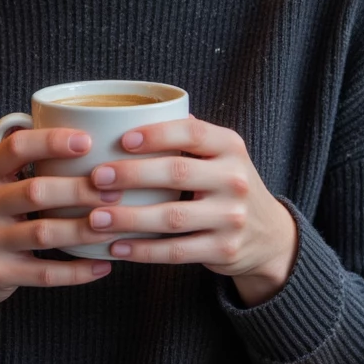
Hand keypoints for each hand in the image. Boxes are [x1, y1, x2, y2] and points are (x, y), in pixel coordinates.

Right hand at [0, 126, 124, 363]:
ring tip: (116, 226)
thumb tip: (70, 120)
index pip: (17, 147)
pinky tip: (102, 264)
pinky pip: (45, 273)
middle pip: (37, 191)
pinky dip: (77, 271)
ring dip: (85, 229)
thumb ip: (20, 158)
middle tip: (115, 190)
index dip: (53, 141)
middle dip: (80, 190)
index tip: (88, 141)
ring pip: (44, 233)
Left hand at [85, 116, 299, 305]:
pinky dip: (143, 250)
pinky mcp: (224, 249)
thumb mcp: (221, 154)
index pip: (192, 133)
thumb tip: (135, 112)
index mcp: (230, 147)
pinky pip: (176, 251)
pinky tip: (116, 247)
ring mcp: (232, 217)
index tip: (121, 140)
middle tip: (97, 178)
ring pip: (172, 218)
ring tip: (94, 218)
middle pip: (177, 173)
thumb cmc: (226, 185)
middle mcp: (235, 179)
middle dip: (132, 175)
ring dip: (128, 218)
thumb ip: (188, 135)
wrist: (269, 235)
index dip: (156, 134)